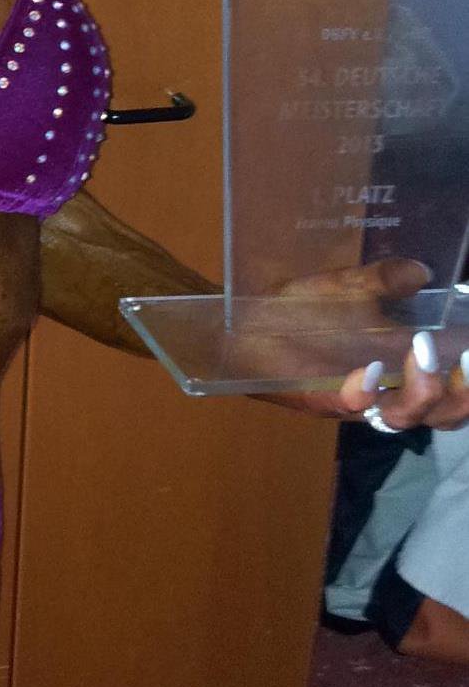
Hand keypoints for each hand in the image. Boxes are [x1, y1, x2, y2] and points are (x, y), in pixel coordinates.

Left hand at [257, 256, 468, 429]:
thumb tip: (421, 270)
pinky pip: (347, 407)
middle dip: (461, 393)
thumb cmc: (298, 312)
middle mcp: (384, 393)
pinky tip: (369, 372)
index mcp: (401, 371)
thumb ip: (382, 281)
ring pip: (402, 416)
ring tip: (421, 354)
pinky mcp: (315, 400)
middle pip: (442, 414)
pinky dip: (364, 392)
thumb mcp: (344, 289)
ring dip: (422, 391)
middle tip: (464, 362)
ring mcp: (352, 400)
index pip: (455, 391)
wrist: (240, 326)